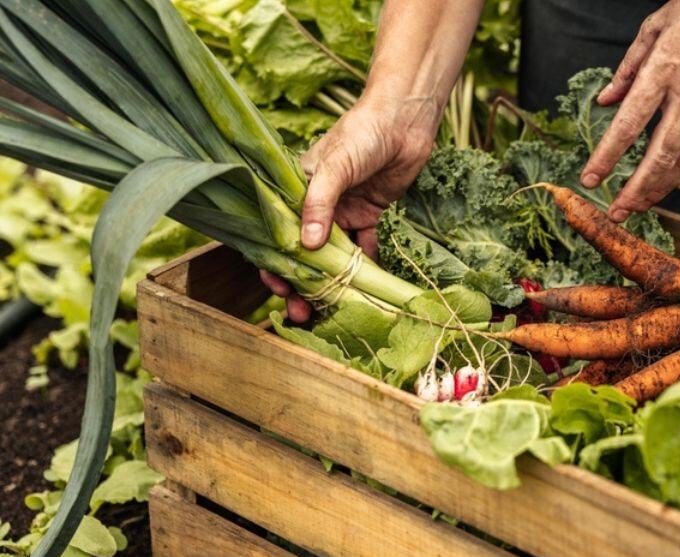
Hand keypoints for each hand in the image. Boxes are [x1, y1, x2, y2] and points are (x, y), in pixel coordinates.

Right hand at [259, 94, 438, 321]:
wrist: (404, 120)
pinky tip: (367, 287)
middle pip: (303, 252)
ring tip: (330, 311)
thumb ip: (319, 203)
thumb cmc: (362, 132)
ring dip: (332, 283)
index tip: (279, 289)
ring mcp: (342, 212)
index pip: (277, 232)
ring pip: (332, 256)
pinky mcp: (369, 215)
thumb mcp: (335, 165)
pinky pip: (364, 248)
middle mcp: (315, 204)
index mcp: (294, 189)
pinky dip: (365, 266)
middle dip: (302, 284)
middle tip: (303, 313)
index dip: (275, 263)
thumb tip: (306, 246)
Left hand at [580, 0, 679, 221]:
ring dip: (663, 187)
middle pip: (659, 155)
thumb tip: (606, 99)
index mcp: (664, 70)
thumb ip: (629, 66)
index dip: (607, 156)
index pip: (628, 124)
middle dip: (636, 189)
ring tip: (644, 204)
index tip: (590, 179)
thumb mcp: (657, 25)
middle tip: (618, 212)